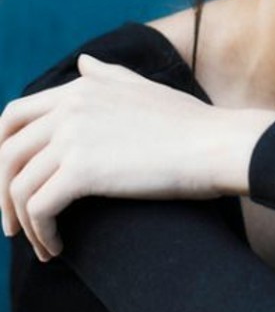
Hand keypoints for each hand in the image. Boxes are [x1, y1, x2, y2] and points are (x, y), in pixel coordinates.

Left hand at [0, 55, 274, 261]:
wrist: (216, 145)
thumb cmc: (190, 124)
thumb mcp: (144, 88)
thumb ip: (108, 75)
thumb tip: (84, 62)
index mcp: (79, 89)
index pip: (12, 116)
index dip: (1, 153)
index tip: (10, 184)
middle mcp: (68, 108)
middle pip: (5, 154)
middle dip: (1, 192)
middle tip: (13, 224)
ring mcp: (73, 138)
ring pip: (18, 187)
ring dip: (23, 223)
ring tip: (42, 246)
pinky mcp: (82, 171)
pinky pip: (39, 208)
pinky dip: (42, 234)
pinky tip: (57, 249)